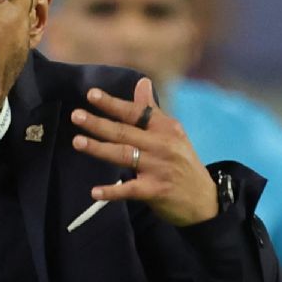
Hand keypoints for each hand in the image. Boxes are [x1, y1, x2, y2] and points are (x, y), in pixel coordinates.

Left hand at [70, 77, 217, 225]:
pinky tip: (95, 191)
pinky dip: (112, 191)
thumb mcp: (172, 134)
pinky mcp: (156, 191)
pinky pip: (129, 190)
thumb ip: (151, 111)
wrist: (206, 200)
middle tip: (76, 116)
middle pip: (125, 132)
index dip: (113, 103)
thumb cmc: (182, 163)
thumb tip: (141, 81)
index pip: (135, 112)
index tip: (91, 94)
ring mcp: (159, 168)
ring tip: (78, 142)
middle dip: (99, 123)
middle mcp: (162, 145)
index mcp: (166, 128)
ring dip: (99, 148)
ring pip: (124, 155)